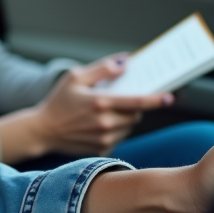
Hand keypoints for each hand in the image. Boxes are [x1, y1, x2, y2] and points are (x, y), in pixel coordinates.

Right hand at [33, 54, 173, 155]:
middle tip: (121, 99)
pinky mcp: (103, 149)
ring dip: (125, 118)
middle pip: (136, 113)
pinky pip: (120, 137)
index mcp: (100, 102)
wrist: (43, 130)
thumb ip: (101, 69)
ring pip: (129, 126)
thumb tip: (124, 63)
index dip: (156, 99)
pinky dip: (115, 130)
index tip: (170, 97)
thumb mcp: (75, 77)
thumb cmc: (58, 101)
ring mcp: (105, 138)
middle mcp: (105, 122)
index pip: (137, 101)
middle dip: (134, 105)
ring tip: (105, 112)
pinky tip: (97, 125)